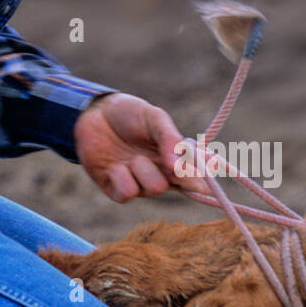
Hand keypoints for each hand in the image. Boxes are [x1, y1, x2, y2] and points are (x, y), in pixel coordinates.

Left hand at [75, 93, 198, 202]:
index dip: (206, 173)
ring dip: (145, 170)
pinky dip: (123, 178)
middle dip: (183, 176)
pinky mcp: (117, 190)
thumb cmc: (128, 114)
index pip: (198, 171)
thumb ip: (170, 138)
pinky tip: (115, 166)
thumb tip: (179, 164)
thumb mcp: (154, 118)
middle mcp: (161, 173)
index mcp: (175, 157)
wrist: (93, 113)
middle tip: (173, 162)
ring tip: (133, 156)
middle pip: (183, 186)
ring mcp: (140, 183)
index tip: (211, 166)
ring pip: (155, 189)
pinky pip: (128, 193)